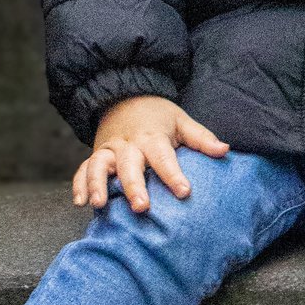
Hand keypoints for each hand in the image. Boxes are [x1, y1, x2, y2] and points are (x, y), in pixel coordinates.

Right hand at [73, 95, 229, 211]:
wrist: (124, 97)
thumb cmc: (158, 116)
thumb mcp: (181, 121)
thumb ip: (201, 138)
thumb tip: (225, 150)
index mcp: (151, 137)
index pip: (163, 157)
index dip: (173, 174)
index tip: (184, 192)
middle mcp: (127, 145)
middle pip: (130, 166)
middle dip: (134, 186)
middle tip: (142, 207)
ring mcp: (108, 150)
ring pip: (99, 167)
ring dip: (97, 185)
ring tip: (99, 205)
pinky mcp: (95, 156)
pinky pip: (82, 170)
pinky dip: (79, 185)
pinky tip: (80, 202)